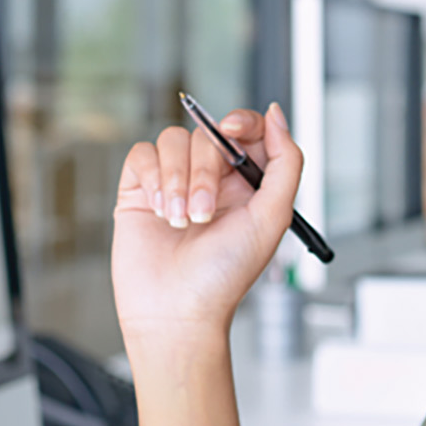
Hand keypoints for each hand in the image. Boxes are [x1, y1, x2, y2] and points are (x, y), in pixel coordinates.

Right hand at [110, 103, 301, 339]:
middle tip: (204, 213)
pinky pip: (143, 154)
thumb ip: (286, 163)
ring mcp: (174, 182)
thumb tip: (277, 114)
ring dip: (177, 181)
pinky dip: (152, 179)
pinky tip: (158, 210)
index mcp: (246, 183)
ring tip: (180, 221)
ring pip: (174, 141)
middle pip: (207, 135)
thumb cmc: (225, 275)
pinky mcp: (140, 189)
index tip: (231, 132)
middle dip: (205, 172)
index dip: (241, 121)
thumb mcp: (273, 217)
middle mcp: (211, 179)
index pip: (247, 129)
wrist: (176, 311)